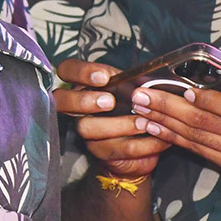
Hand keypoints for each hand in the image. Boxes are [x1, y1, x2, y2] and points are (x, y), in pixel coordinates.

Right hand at [56, 58, 169, 179]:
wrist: (142, 141)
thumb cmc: (133, 106)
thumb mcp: (134, 88)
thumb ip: (133, 81)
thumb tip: (145, 80)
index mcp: (83, 83)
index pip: (67, 69)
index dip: (80, 72)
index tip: (103, 77)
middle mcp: (76, 106)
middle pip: (61, 100)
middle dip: (83, 100)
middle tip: (110, 102)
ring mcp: (84, 129)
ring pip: (85, 128)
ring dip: (117, 125)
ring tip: (144, 123)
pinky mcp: (98, 151)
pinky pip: (114, 149)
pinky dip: (141, 144)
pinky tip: (159, 139)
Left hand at [128, 61, 220, 183]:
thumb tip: (209, 60)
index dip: (206, 101)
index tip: (182, 91)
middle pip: (205, 123)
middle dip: (168, 108)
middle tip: (142, 96)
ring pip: (196, 138)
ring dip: (164, 123)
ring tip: (141, 110)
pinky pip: (198, 150)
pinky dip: (174, 138)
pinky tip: (155, 127)